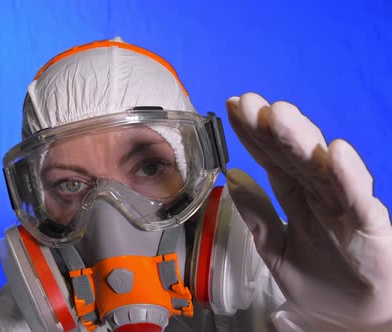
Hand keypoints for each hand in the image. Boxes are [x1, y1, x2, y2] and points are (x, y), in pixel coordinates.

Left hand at [224, 93, 391, 330]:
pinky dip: (348, 177)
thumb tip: (231, 177)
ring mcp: (344, 208)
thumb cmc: (318, 281)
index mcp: (297, 198)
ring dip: (301, 141)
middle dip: (271, 128)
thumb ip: (257, 216)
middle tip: (249, 103)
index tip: (233, 108)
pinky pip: (358, 200)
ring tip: (280, 115)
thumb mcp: (275, 249)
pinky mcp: (370, 227)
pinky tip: (335, 153)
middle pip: (292, 155)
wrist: (353, 319)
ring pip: (321, 168)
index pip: (271, 159)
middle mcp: (319, 195)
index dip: (253, 134)